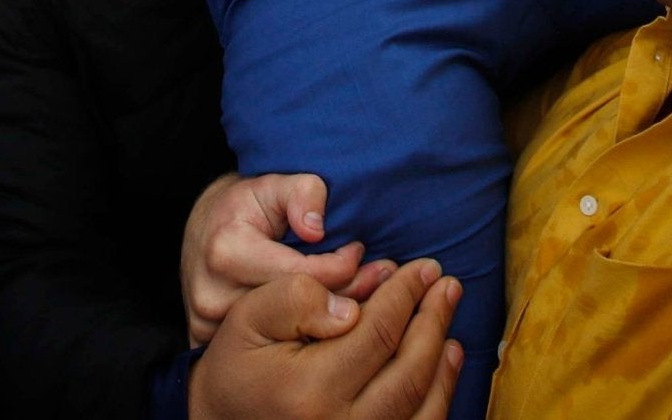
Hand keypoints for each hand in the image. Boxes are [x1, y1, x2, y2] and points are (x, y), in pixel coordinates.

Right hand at [182, 172, 390, 346]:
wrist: (203, 232)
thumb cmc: (245, 206)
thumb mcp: (273, 184)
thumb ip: (302, 192)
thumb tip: (315, 228)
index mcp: (227, 252)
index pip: (301, 275)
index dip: (342, 266)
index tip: (361, 253)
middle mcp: (214, 295)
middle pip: (296, 311)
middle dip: (345, 297)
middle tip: (380, 280)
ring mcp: (208, 326)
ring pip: (285, 338)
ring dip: (328, 324)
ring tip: (362, 304)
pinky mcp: (209, 343)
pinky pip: (265, 351)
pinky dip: (299, 340)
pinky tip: (325, 326)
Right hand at [189, 260, 463, 419]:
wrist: (222, 419)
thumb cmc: (239, 363)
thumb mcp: (251, 314)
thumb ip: (299, 297)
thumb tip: (353, 306)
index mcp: (310, 391)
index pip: (379, 333)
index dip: (407, 294)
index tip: (425, 267)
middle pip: (409, 372)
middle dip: (434, 321)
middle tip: (448, 284)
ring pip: (423, 409)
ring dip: (444, 361)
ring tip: (449, 320)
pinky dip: (439, 397)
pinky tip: (445, 364)